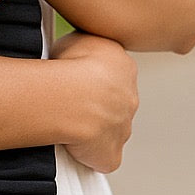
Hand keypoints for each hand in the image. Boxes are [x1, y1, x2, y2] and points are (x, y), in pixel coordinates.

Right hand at [50, 30, 138, 173]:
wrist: (73, 97)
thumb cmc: (71, 64)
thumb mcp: (78, 37)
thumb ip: (86, 46)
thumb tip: (81, 49)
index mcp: (125, 68)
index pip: (111, 74)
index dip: (90, 77)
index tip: (72, 78)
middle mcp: (130, 99)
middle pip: (113, 103)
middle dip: (93, 104)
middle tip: (67, 101)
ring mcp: (123, 129)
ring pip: (107, 130)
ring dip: (90, 128)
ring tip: (64, 121)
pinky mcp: (111, 155)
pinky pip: (101, 157)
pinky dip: (89, 155)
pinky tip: (70, 145)